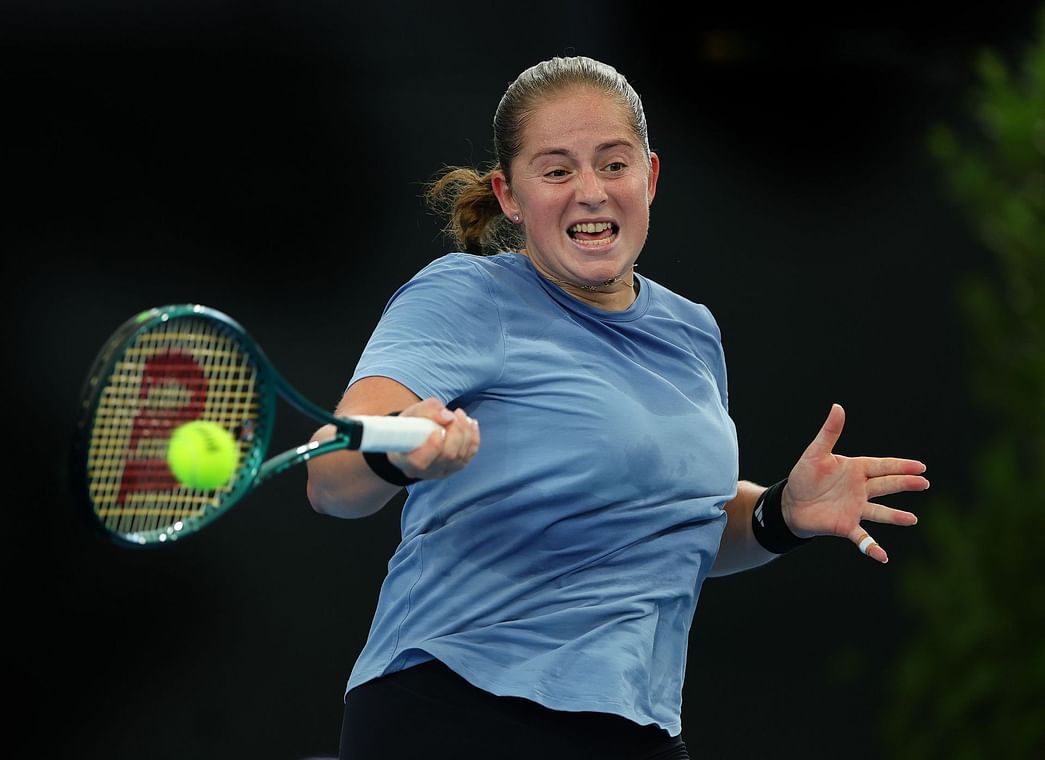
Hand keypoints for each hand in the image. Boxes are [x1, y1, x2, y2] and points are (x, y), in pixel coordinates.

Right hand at [387, 397, 479, 479]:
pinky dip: (473, 437)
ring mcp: (444, 471)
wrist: (414, 439)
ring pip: (461, 455)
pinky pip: (470, 453)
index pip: (420, 462)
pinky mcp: (456, 467)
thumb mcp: (411, 414)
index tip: (439, 429)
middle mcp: (426, 471)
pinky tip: (471, 423)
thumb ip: (427, 411)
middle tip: (453, 415)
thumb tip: (448, 416)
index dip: (433, 446)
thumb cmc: (410, 427)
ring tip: (459, 414)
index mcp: (407, 462)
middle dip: (455, 432)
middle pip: (447, 456)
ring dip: (465, 431)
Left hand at [781, 404, 927, 562]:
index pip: (882, 466)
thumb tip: (838, 407)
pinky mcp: (846, 526)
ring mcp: (855, 509)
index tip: (921, 466)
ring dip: (895, 516)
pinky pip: (862, 538)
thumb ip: (829, 433)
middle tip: (924, 483)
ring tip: (912, 520)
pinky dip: (872, 547)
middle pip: (887, 485)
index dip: (901, 466)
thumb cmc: (803, 476)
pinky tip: (882, 556)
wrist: (790, 504)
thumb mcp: (815, 453)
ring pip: (879, 512)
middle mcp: (860, 490)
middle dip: (905, 484)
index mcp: (856, 470)